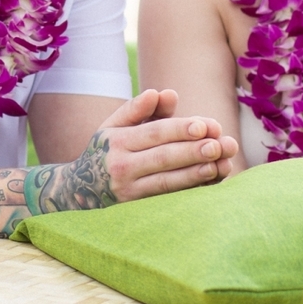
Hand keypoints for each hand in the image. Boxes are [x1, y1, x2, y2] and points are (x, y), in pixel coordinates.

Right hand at [98, 89, 238, 201]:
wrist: (80, 190)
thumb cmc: (107, 150)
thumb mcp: (115, 126)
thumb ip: (140, 109)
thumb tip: (166, 94)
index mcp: (117, 140)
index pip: (154, 133)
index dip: (180, 129)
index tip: (206, 126)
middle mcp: (121, 166)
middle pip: (163, 157)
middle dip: (194, 151)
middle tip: (222, 145)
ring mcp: (129, 191)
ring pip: (167, 182)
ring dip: (196, 174)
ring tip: (221, 165)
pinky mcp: (137, 210)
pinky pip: (168, 199)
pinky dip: (190, 191)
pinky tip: (210, 183)